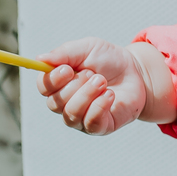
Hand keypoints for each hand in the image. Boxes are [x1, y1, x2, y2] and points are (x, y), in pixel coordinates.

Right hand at [37, 38, 174, 134]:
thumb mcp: (88, 48)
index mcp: (59, 83)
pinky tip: (110, 95)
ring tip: (102, 81)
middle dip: (75, 85)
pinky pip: (90, 123)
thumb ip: (64, 52)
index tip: (68, 69)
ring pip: (71, 113)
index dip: (52, 79)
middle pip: (54, 102)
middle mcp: (66, 103)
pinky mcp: (99, 127)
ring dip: (87, 94)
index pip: (43, 87)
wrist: (137, 73)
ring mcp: (81, 118)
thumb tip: (40, 59)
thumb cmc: (109, 60)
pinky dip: (99, 106)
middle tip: (94, 74)